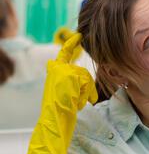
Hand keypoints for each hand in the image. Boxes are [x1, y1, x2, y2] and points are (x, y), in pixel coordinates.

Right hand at [20, 33, 96, 153]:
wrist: (54, 118)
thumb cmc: (62, 110)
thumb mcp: (69, 93)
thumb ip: (75, 84)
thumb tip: (89, 87)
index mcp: (55, 72)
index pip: (65, 54)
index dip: (71, 44)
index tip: (79, 35)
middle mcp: (56, 68)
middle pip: (83, 73)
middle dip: (87, 88)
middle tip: (80, 102)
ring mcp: (62, 71)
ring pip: (86, 78)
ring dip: (86, 93)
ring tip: (75, 103)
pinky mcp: (69, 75)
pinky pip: (87, 82)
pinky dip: (85, 93)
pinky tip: (75, 101)